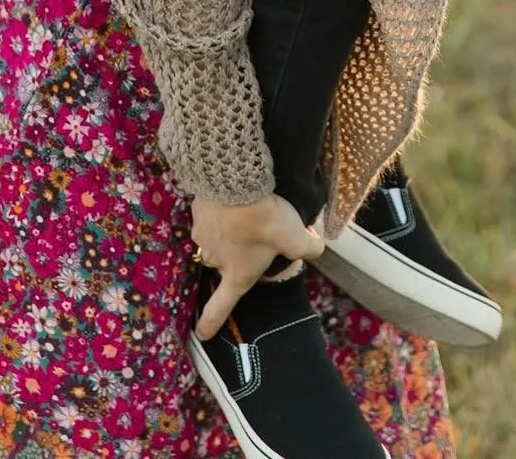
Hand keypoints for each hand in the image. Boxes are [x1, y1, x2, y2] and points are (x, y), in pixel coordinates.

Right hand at [191, 194, 324, 337]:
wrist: (234, 182)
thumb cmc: (264, 219)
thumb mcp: (295, 236)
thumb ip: (308, 247)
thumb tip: (318, 248)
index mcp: (238, 275)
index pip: (221, 307)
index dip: (211, 322)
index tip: (202, 333)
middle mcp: (216, 261)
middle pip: (226, 264)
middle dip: (238, 254)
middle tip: (258, 234)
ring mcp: (203, 237)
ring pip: (217, 239)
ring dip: (228, 231)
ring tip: (246, 212)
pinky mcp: (198, 214)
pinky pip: (210, 216)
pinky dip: (220, 211)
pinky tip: (233, 197)